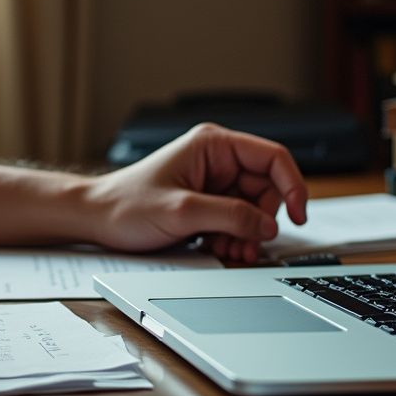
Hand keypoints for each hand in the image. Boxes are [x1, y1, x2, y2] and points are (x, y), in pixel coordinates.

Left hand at [83, 123, 307, 262]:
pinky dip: (234, 238)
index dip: (293, 186)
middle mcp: (218, 160)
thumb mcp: (182, 212)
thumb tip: (267, 226)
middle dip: (261, 221)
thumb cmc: (126, 205)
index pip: (273, 158)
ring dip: (247, 234)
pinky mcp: (207, 204)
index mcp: (214, 145)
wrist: (96, 220)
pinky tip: (218, 249)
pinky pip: (237, 221)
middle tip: (248, 245)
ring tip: (229, 250)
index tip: (299, 215)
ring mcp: (213, 183)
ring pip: (253, 210)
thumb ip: (230, 216)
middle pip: (267, 189)